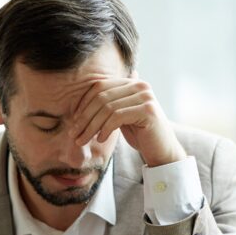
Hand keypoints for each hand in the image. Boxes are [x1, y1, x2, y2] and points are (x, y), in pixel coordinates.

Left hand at [69, 74, 185, 166]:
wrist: (162, 151)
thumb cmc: (140, 134)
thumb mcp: (120, 116)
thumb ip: (108, 104)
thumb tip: (86, 94)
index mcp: (132, 83)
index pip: (100, 86)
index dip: (83, 103)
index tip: (73, 120)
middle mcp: (140, 85)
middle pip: (101, 96)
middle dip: (84, 117)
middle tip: (73, 134)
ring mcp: (146, 97)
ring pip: (107, 108)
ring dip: (91, 126)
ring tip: (83, 140)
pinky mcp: (148, 111)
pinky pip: (117, 117)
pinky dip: (105, 129)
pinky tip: (101, 139)